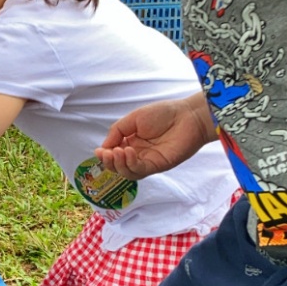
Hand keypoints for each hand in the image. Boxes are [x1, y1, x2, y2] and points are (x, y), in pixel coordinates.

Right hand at [95, 96, 214, 178]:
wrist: (187, 115)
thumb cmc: (164, 113)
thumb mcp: (133, 118)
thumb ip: (117, 131)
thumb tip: (103, 146)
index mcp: (131, 142)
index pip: (113, 154)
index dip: (105, 155)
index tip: (99, 151)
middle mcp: (138, 154)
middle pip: (118, 166)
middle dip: (109, 162)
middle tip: (106, 153)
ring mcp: (148, 161)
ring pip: (127, 172)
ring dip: (118, 164)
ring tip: (116, 152)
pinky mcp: (158, 165)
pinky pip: (140, 170)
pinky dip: (131, 163)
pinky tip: (129, 152)